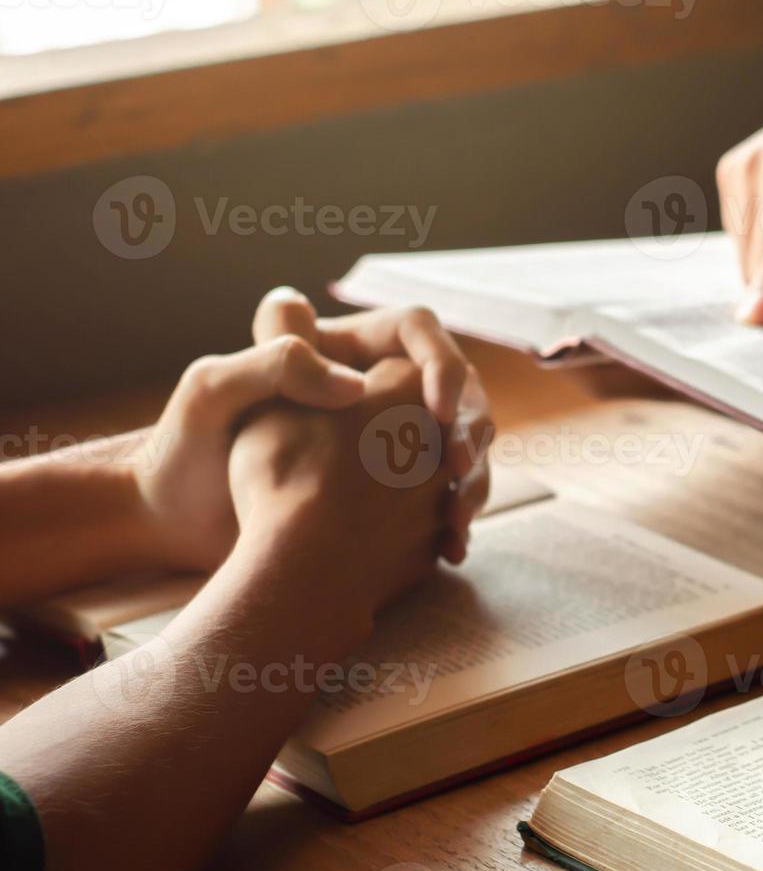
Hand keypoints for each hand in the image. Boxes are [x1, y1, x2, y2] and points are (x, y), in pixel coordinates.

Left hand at [132, 290, 491, 574]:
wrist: (179, 528)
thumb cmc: (184, 452)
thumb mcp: (212, 390)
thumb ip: (276, 361)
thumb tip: (355, 383)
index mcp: (337, 349)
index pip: (417, 329)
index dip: (441, 363)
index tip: (438, 411)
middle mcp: (371, 389)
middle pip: (457, 386)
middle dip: (471, 426)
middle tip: (457, 470)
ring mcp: (387, 441)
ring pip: (463, 441)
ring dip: (475, 474)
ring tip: (457, 516)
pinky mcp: (391, 490)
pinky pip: (449, 492)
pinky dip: (459, 514)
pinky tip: (449, 541)